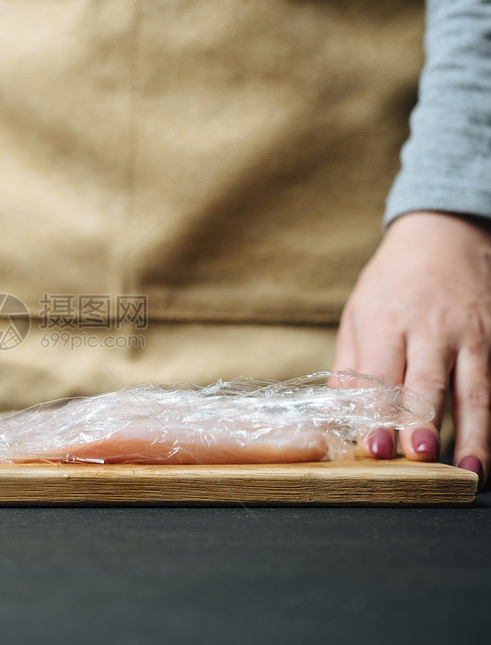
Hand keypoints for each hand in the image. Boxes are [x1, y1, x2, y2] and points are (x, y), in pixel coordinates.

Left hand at [335, 211, 490, 487]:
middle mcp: (429, 330)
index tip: (372, 449)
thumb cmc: (391, 282)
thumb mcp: (356, 315)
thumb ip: (348, 368)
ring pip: (473, 391)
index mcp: (384, 323)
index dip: (376, 416)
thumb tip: (333, 416)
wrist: (442, 236)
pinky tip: (487, 449)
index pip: (379, 378)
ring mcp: (469, 335)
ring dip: (472, 435)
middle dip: (422, 425)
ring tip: (468, 473)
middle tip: (417, 459)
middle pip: (427, 385)